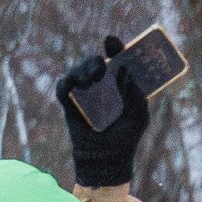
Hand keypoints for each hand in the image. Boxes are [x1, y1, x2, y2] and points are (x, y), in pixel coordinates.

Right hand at [55, 35, 149, 189]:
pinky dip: (66, 83)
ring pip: (77, 71)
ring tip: (91, 80)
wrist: (106, 160)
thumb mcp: (138, 113)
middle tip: (102, 67)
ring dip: (82, 69)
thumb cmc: (126, 136)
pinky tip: (74, 85)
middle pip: (94, 61)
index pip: (117, 58)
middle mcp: (101, 84)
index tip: (111, 41)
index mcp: (120, 82)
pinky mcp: (70, 104)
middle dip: (96, 60)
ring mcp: (84, 93)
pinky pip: (63, 87)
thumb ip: (135, 92)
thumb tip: (123, 70)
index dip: (115, 47)